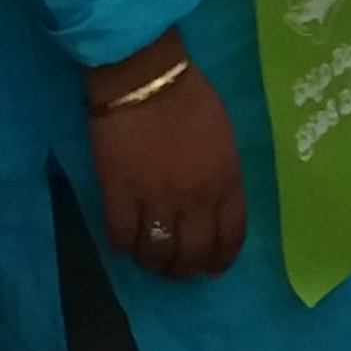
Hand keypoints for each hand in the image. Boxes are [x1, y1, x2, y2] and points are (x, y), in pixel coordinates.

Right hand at [84, 38, 246, 282]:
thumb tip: (212, 200)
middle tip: (175, 270)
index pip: (230, 235)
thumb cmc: (190, 98)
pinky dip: (123, 244)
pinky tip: (124, 240)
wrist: (146, 80)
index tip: (212, 268)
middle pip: (193, 252)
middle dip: (185, 269)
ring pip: (157, 253)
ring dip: (153, 262)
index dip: (221, 258)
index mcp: (227, 180)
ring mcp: (157, 199)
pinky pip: (122, 236)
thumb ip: (221, 173)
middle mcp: (196, 198)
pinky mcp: (119, 195)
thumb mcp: (224, 137)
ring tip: (149, 259)